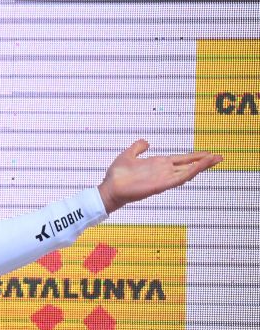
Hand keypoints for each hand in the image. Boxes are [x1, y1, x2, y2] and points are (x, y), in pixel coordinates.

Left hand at [97, 139, 221, 212]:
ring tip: (216, 159)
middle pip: (188, 165)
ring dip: (202, 165)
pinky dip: (191, 172)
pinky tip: (201, 166)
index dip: (194, 156)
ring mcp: (164, 178)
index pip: (180, 160)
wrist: (109, 188)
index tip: (207, 153)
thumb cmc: (117, 175)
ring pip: (187, 171)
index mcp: (158, 164)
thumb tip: (146, 141)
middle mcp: (164, 171)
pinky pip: (180, 178)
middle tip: (219, 157)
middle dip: (204, 161)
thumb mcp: (128, 155)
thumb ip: (138, 147)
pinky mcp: (162, 185)